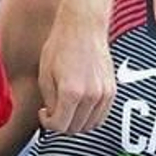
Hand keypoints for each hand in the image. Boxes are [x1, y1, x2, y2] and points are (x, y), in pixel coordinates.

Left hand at [37, 11, 113, 133]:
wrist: (83, 27)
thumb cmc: (61, 46)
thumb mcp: (45, 74)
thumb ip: (49, 101)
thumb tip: (53, 117)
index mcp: (71, 92)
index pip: (59, 126)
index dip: (48, 124)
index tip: (44, 114)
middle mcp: (90, 96)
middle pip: (75, 128)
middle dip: (61, 124)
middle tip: (53, 112)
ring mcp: (104, 94)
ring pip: (89, 126)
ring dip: (76, 123)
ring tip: (66, 108)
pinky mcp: (112, 91)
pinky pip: (101, 116)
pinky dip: (89, 117)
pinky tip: (79, 106)